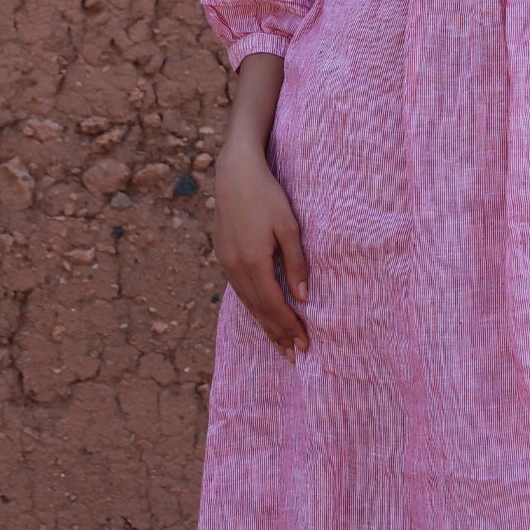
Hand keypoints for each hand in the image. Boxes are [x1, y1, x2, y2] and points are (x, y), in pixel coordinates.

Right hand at [214, 140, 308, 356]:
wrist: (234, 173)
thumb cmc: (268, 195)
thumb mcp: (289, 227)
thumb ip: (296, 264)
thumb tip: (303, 298)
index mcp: (254, 263)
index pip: (275, 305)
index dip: (290, 327)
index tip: (305, 344)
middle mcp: (236, 268)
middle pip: (259, 310)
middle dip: (277, 334)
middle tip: (294, 356)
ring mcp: (227, 263)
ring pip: (247, 303)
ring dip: (264, 325)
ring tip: (279, 344)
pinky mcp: (223, 256)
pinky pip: (240, 292)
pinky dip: (253, 308)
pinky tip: (261, 315)